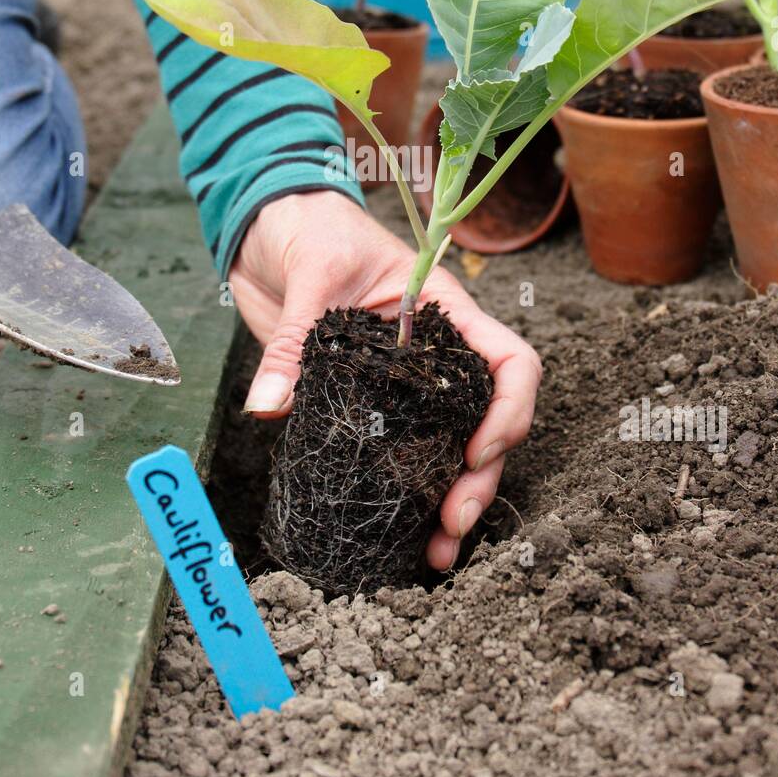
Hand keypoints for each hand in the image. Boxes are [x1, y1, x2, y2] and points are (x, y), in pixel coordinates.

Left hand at [229, 190, 540, 570]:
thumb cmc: (309, 229)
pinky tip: (401, 536)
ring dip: (448, 499)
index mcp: (444, 312)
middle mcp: (434, 355)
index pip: (509, 363)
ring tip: (435, 552)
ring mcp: (402, 384)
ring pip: (447, 448)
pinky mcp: (364, 404)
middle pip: (484, 422)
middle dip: (479, 477)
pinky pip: (397, 453)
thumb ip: (295, 342)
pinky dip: (403, 495)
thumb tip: (268, 407)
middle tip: (452, 524)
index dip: (509, 411)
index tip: (476, 452)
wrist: (270, 224)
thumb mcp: (310, 276)